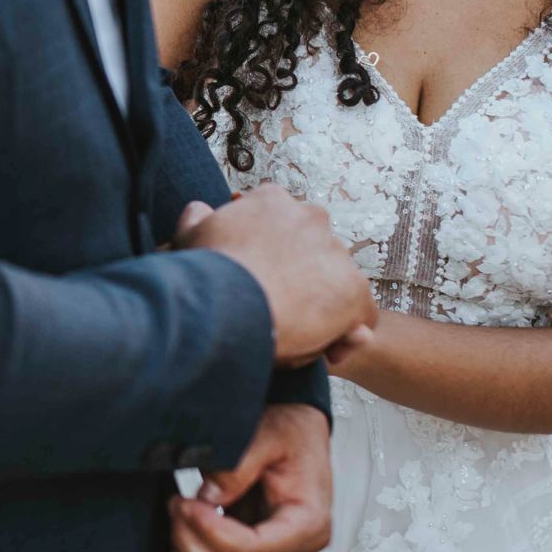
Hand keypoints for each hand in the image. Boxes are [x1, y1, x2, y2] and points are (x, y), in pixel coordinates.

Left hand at [169, 404, 331, 551]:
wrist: (297, 440)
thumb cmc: (290, 438)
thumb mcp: (267, 435)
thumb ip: (239, 465)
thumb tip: (210, 495)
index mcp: (309, 525)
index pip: (252, 550)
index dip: (209, 532)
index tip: (186, 504)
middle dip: (190, 542)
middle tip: (177, 505)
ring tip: (179, 523)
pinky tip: (185, 542)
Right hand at [177, 188, 375, 366]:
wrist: (226, 304)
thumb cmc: (206, 274)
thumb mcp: (190, 236)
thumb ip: (198, 218)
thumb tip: (200, 210)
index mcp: (272, 200)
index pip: (283, 220)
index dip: (274, 250)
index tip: (263, 274)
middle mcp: (310, 218)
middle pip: (313, 249)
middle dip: (301, 275)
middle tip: (279, 304)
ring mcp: (335, 252)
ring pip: (337, 280)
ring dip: (323, 303)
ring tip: (298, 332)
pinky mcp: (353, 287)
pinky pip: (362, 312)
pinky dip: (348, 332)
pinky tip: (326, 350)